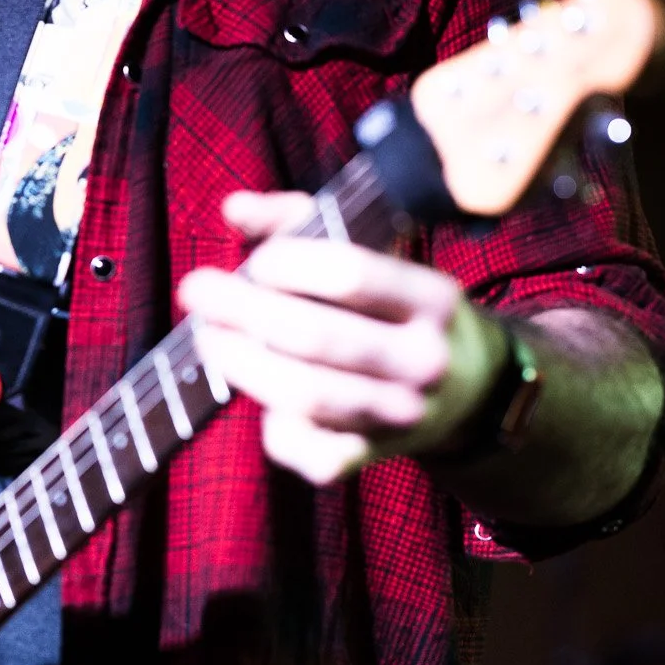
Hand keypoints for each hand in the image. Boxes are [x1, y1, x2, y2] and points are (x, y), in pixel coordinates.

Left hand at [177, 189, 508, 485]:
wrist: (467, 391)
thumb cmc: (394, 308)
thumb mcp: (371, 252)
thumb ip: (299, 222)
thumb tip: (235, 208)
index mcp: (432, 298)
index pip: (352, 274)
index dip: (289, 265)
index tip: (256, 262)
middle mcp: (425, 360)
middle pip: (317, 336)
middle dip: (243, 311)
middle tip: (196, 291)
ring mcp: (404, 415)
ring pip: (307, 396)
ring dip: (243, 364)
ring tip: (209, 337)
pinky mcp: (377, 456)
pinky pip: (316, 453)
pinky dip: (279, 430)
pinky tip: (259, 398)